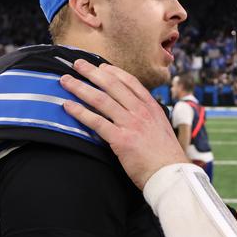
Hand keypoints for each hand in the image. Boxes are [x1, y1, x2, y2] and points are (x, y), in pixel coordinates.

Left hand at [60, 59, 188, 189]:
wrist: (171, 173)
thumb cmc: (166, 156)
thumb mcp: (161, 128)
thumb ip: (148, 118)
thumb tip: (136, 115)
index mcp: (152, 107)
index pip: (131, 82)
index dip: (114, 72)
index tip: (101, 66)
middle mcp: (141, 111)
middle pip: (113, 86)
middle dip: (92, 73)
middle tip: (78, 64)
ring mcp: (131, 124)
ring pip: (101, 100)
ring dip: (81, 88)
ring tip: (66, 81)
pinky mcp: (121, 139)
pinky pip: (96, 122)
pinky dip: (80, 112)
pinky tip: (68, 106)